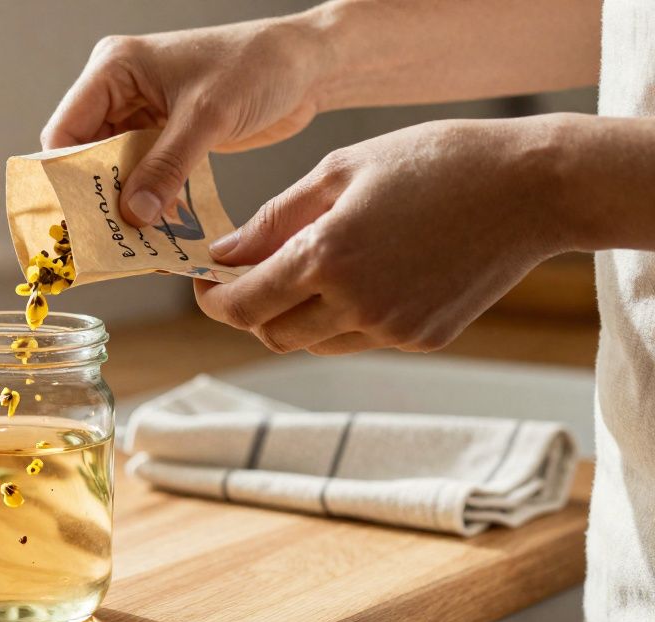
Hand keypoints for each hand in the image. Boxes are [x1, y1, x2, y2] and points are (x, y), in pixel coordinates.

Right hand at [42, 20, 323, 225]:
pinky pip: (146, 174)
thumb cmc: (259, 64)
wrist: (308, 64)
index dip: (65, 176)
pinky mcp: (168, 135)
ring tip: (133, 239)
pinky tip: (159, 226)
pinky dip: (151, 199)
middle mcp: (121, 91)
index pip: (66, 130)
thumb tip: (133, 213)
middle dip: (96, 196)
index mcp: (114, 68)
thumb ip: (166, 166)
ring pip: (116, 170)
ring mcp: (144, 114)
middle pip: (86, 155)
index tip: (73, 218)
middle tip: (103, 238)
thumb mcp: (207, 116)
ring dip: (126, 203)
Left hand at [196, 117, 566, 354]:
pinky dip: (339, 319)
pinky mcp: (422, 339)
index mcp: (327, 257)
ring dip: (292, 316)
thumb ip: (273, 219)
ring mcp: (392, 329)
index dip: (212, 298)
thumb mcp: (340, 171)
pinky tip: (359, 278)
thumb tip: (223, 254)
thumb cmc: (434, 162)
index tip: (204, 281)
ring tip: (306, 270)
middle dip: (247, 310)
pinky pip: (357, 341)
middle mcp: (355, 304)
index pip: (242, 304)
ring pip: (311, 343)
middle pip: (270, 333)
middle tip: (245, 277)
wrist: (532, 188)